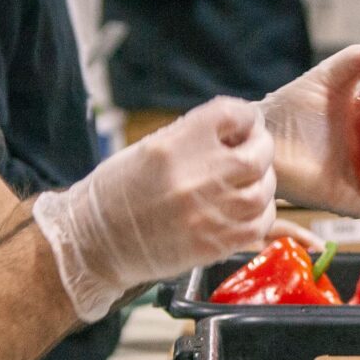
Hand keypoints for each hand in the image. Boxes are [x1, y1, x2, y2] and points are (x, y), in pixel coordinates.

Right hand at [33, 97, 275, 321]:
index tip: (246, 124)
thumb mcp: (148, 149)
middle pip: (257, 154)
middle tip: (254, 153)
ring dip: (263, 183)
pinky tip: (246, 212)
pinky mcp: (214, 244)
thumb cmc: (117, 194)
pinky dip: (259, 215)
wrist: (95, 244)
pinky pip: (257, 225)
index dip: (246, 117)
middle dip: (260, 149)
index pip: (233, 114)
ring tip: (248, 183)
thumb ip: (192, 137)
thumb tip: (234, 130)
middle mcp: (195, 177)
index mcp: (174, 145)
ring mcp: (207, 212)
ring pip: (263, 190)